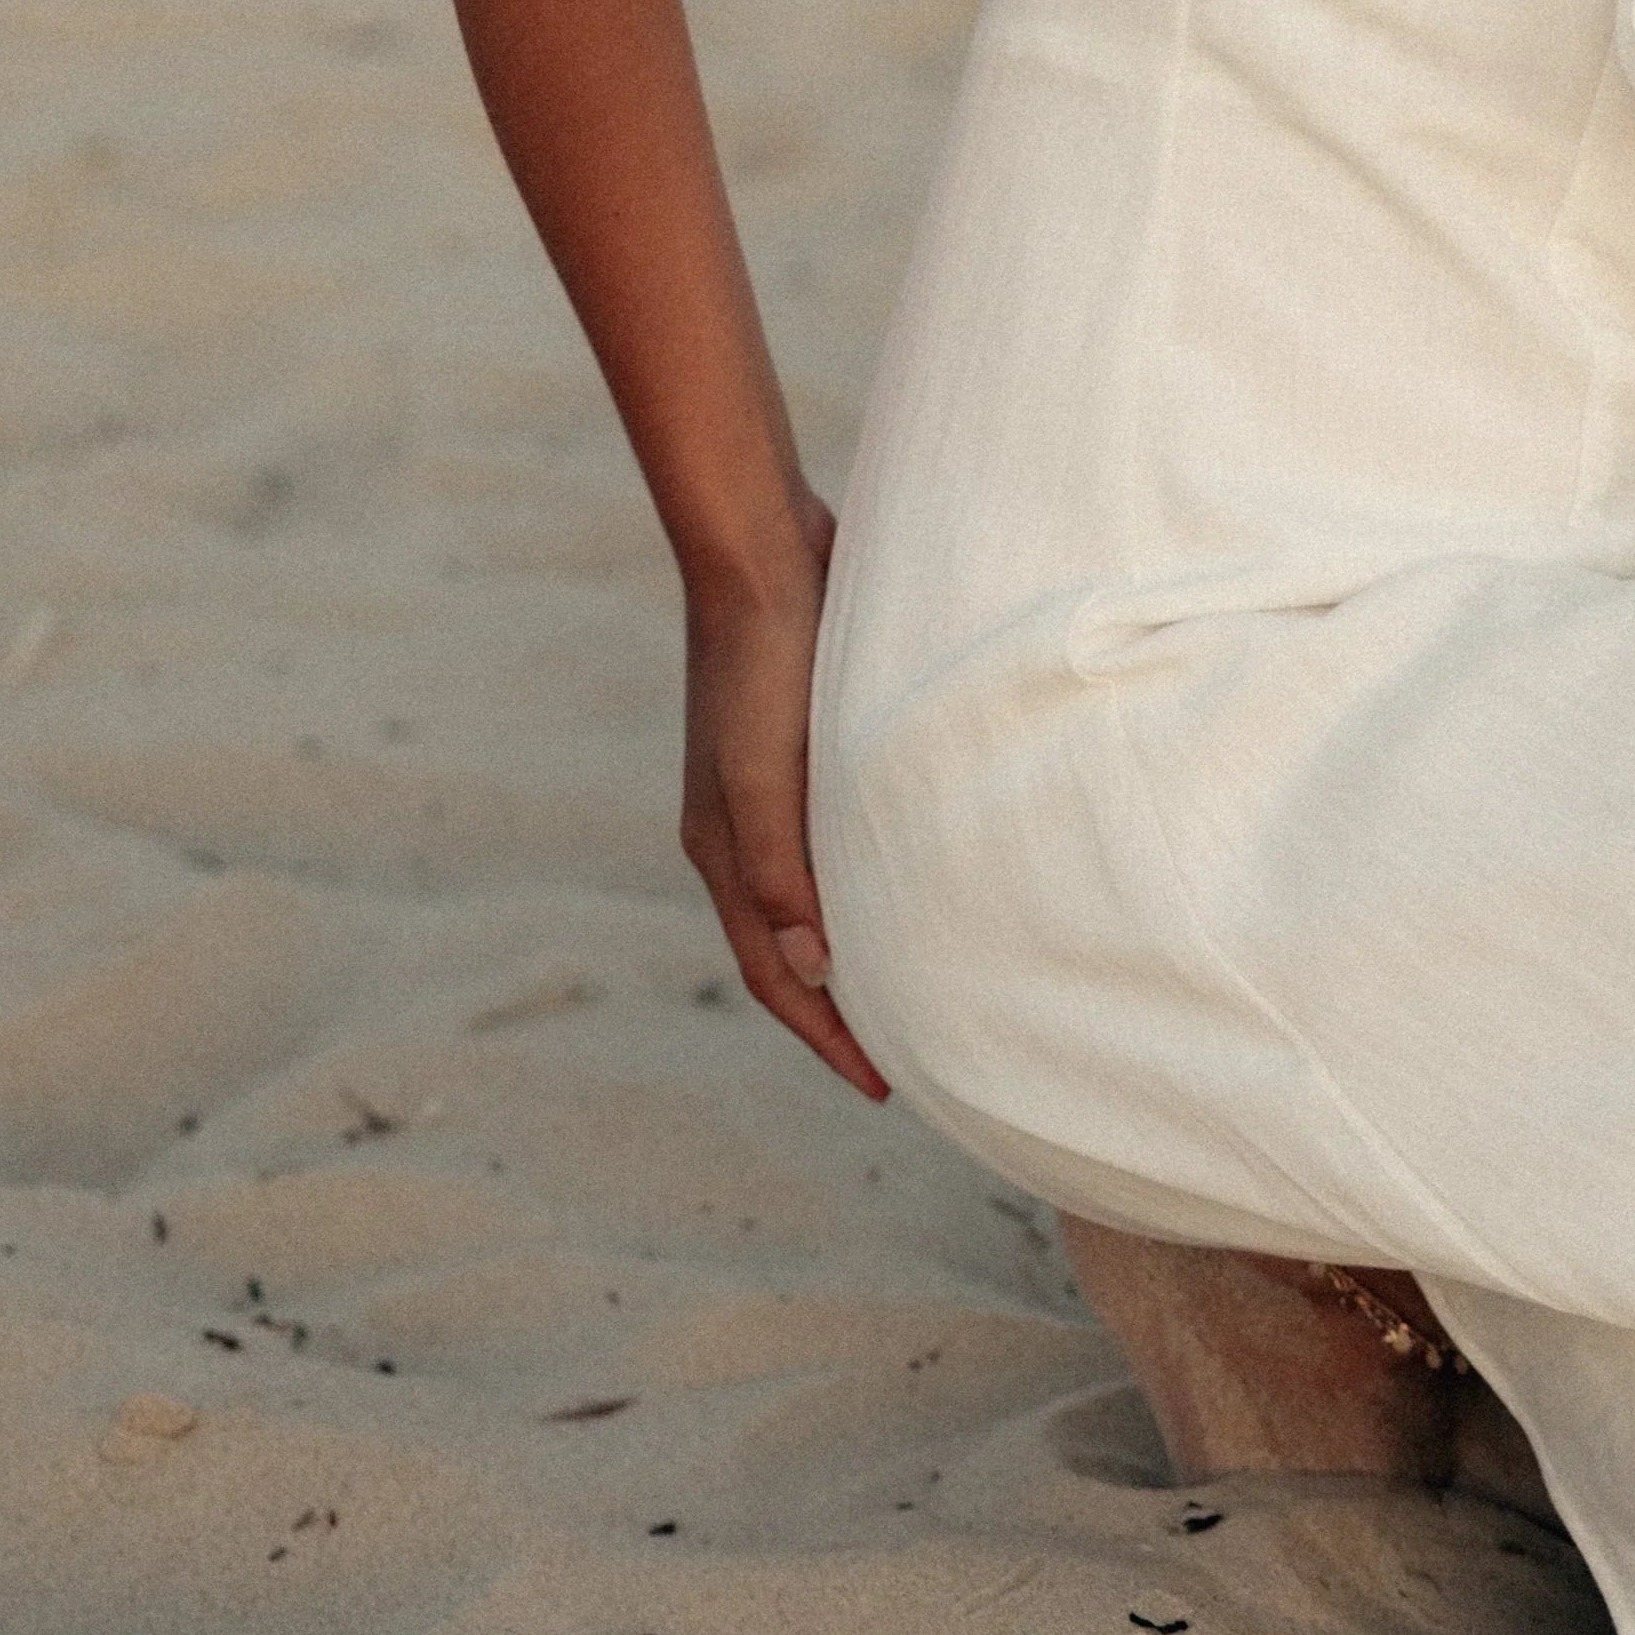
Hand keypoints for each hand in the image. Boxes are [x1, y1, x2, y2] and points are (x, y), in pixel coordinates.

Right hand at [679, 518, 890, 1098]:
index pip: (775, 971)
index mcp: (723, 848)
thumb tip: (814, 965)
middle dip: (835, 1009)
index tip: (884, 1083)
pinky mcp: (800, 752)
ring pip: (811, 897)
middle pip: (788, 948)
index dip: (826, 1033)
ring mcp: (766, 792)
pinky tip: (905, 881)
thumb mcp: (765, 769)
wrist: (762, 551)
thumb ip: (783, 867)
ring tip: (911, 985)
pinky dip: (860, 884)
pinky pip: (830, 845)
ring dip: (851, 948)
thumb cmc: (764, 660)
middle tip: (907, 1054)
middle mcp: (739, 832)